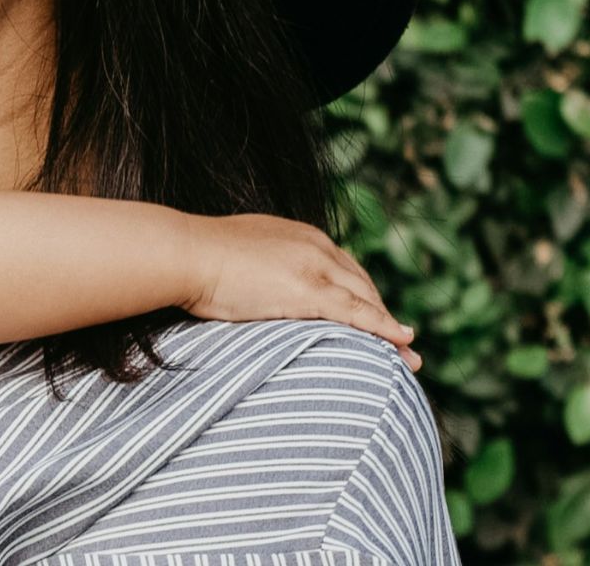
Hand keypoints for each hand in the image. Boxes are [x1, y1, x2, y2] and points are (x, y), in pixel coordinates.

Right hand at [177, 213, 421, 371]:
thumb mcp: (237, 256)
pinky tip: (401, 343)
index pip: (342, 268)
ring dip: (390, 328)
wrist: (182, 254)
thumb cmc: (194, 260)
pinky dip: (383, 329)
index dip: (361, 296)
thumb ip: (257, 268)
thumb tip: (252, 287)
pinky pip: (357, 314)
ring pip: (365, 300)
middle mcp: (314, 245)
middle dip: (382, 314)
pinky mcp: (308, 290)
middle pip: (361, 284)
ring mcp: (314, 266)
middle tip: (400, 342)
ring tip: (407, 355)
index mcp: (298, 235)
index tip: (372, 317)